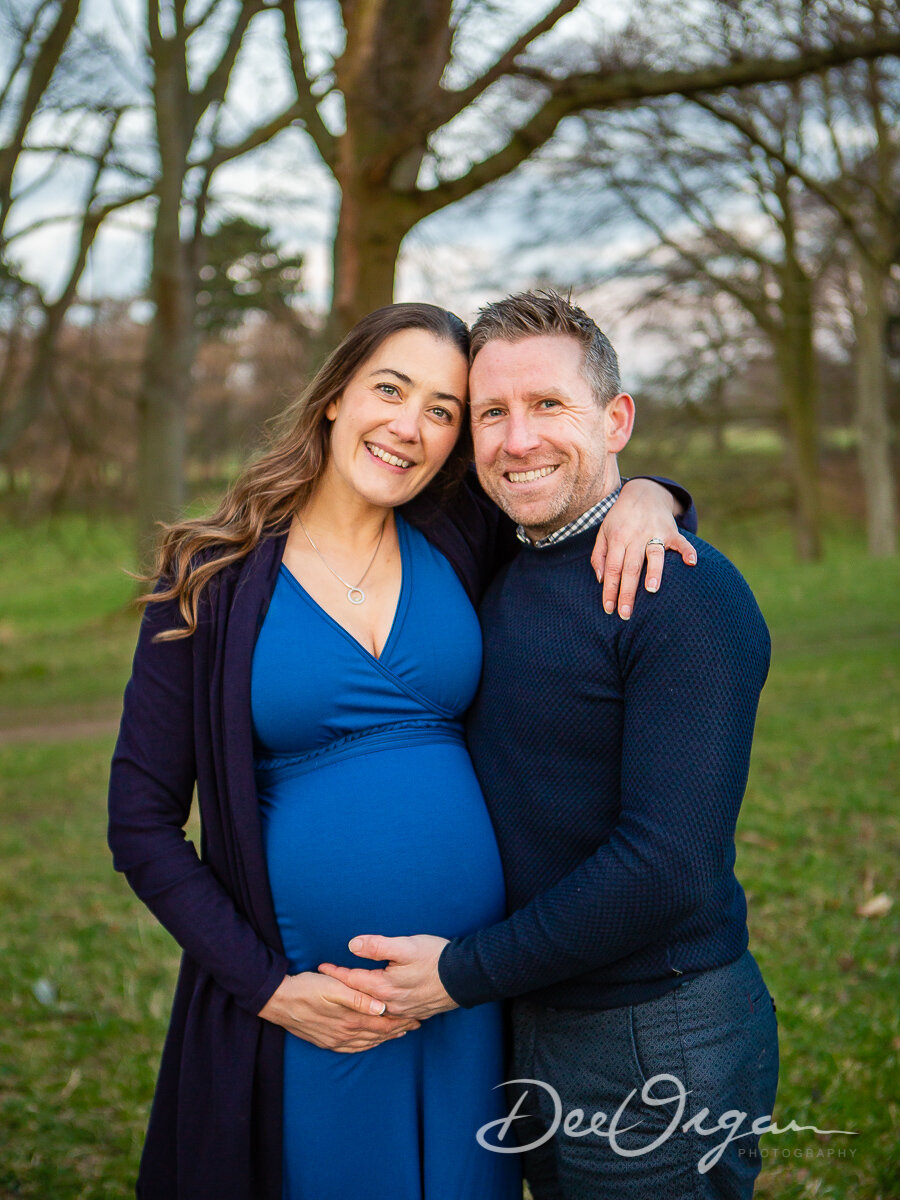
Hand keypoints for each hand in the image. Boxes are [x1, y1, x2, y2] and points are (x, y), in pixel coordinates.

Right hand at [258, 971, 419, 1051]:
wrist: (278, 1001)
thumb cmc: (306, 988)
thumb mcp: (332, 987)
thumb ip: (358, 998)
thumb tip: (380, 1007)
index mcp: (350, 1018)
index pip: (383, 1022)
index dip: (401, 1019)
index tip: (416, 1016)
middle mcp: (345, 1034)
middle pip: (378, 1033)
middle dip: (398, 1029)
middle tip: (416, 1024)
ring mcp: (336, 1040)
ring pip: (368, 1042)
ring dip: (385, 1038)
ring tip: (400, 1033)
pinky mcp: (327, 1042)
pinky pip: (353, 1048)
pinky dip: (367, 1046)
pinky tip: (371, 1043)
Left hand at [318, 934, 457, 1021]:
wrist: (466, 976)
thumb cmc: (435, 957)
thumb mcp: (405, 946)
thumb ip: (377, 946)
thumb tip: (352, 945)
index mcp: (385, 987)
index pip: (353, 981)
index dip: (336, 973)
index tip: (321, 968)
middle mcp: (391, 1004)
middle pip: (361, 1001)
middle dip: (343, 995)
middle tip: (326, 991)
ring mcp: (404, 1011)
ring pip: (375, 1013)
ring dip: (360, 1009)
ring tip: (347, 1007)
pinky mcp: (417, 1012)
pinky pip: (391, 1019)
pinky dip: (380, 1017)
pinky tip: (380, 1016)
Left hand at [592, 479, 695, 619]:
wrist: (643, 492)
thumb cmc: (621, 518)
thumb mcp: (604, 532)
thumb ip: (600, 555)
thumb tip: (602, 580)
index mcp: (617, 538)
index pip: (612, 568)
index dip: (610, 590)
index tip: (609, 609)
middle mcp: (635, 536)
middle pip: (631, 567)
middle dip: (628, 592)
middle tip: (626, 613)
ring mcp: (655, 532)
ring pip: (654, 554)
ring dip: (654, 572)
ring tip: (652, 590)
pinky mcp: (672, 530)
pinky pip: (681, 541)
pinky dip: (687, 551)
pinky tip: (692, 563)